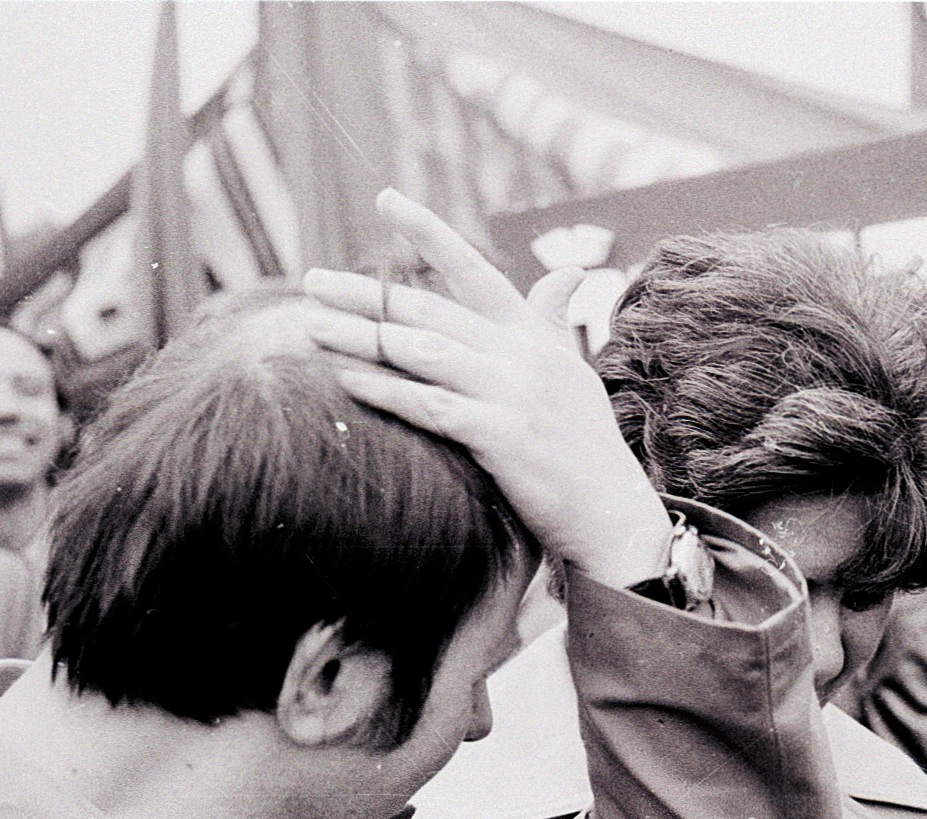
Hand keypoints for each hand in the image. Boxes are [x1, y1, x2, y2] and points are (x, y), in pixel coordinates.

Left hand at [302, 189, 671, 589]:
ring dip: (361, 337)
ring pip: (421, 350)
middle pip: (428, 309)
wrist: (615, 513)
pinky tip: (346, 381)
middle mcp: (521, 354)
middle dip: (365, 293)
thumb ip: (553, 321)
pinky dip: (384, 391)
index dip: (428, 231)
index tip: (385, 198)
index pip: (474, 269)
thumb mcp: (573, 373)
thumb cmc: (586, 448)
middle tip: (312, 282)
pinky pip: (429, 405)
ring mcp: (512, 393)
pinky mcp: (501, 437)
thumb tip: (567, 271)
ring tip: (311, 327)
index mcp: (533, 334)